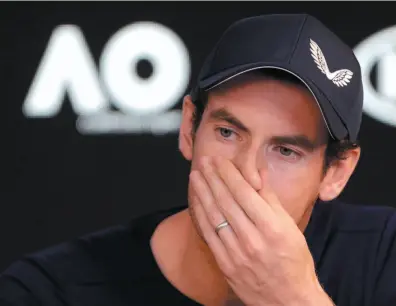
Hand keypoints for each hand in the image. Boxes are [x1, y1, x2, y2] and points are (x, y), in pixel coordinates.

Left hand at [189, 156, 332, 305]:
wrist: (288, 299)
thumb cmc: (294, 261)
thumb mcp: (290, 228)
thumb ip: (271, 200)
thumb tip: (258, 174)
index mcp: (271, 227)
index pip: (244, 192)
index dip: (229, 173)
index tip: (220, 160)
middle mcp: (252, 239)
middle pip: (226, 201)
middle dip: (213, 177)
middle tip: (204, 161)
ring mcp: (236, 253)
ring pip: (215, 215)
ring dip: (203, 193)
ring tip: (196, 176)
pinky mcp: (225, 264)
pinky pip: (209, 234)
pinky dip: (201, 215)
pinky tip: (196, 201)